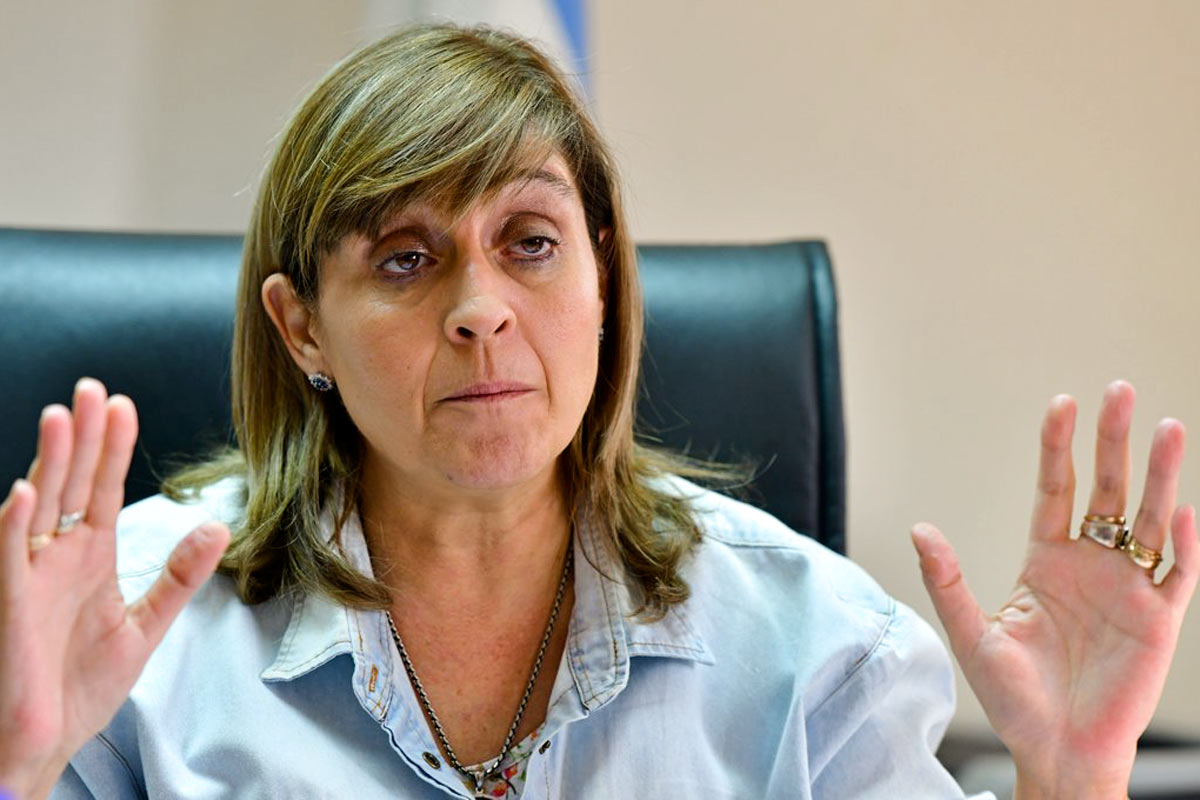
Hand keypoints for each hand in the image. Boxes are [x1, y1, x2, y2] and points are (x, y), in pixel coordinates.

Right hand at [0, 379, 228, 799]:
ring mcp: (28, 580)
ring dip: (48, 463)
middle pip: (70, 483)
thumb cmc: (80, 688)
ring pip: (36, 507)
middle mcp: (55, 558)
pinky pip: (8, 560)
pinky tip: (26, 492)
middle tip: (93, 388)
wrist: (44, 746)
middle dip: (82, 436)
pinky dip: (13, 527)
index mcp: (90, 557)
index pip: (101, 488)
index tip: (124, 403)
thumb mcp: (145, 626)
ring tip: (63, 417)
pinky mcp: (9, 608)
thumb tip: (218, 527)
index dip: (113, 447)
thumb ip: (179, 577)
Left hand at [911, 382, 1198, 799]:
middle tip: (1121, 390)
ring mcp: (1128, 588)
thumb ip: (948, 580)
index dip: (1058, 446)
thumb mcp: (972, 634)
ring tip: (1168, 428)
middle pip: (1106, 489)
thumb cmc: (1013, 698)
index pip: (1055, 489)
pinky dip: (1182, 541)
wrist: (1056, 750)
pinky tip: (1179, 507)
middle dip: (1114, 440)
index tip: (1062, 402)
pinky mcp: (1159, 620)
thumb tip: (919, 528)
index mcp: (1046, 561)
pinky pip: (1178, 572)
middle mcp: (1091, 565)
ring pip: (1148, 518)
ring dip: (1160, 475)